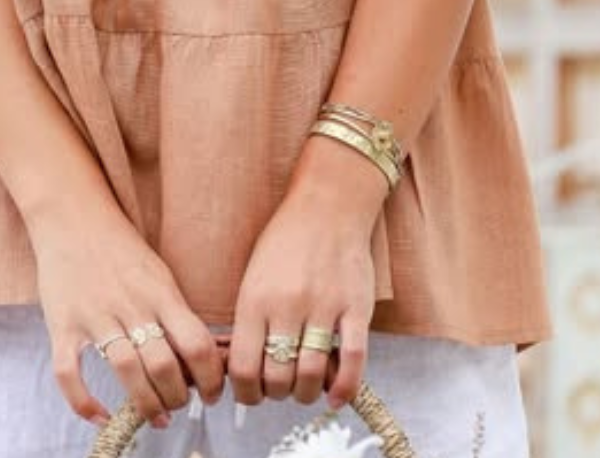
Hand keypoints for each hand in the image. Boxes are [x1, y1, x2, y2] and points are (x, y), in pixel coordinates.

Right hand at [31, 208, 225, 426]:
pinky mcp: (61, 324)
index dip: (210, 378)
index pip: (196, 343)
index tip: (212, 394)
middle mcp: (130, 304)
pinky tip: (102, 416)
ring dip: (146, 404)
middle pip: (163, 364)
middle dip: (178, 397)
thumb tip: (200, 358)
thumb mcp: (158, 272)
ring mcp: (94, 315)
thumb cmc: (121, 246)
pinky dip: (84, 402)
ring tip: (156, 416)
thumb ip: (175, 311)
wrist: (72, 215)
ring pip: (126, 371)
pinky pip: (69, 373)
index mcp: (160, 291)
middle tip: (180, 406)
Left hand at [226, 188, 376, 410]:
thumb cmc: (286, 240)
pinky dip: (343, 387)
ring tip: (305, 386)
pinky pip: (352, 360)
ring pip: (311, 375)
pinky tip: (335, 396)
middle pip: (278, 379)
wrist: (328, 205)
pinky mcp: (356, 307)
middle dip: (277, 394)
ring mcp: (324, 306)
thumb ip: (249, 321)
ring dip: (306, 393)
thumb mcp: (253, 276)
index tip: (251, 394)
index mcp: (255, 298)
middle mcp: (288, 305)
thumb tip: (244, 369)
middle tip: (281, 387)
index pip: (243, 368)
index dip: (246, 393)